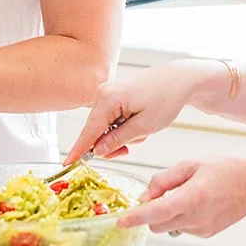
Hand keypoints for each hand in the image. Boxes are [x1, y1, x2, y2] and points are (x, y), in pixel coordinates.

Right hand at [64, 61, 214, 164]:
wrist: (178, 80)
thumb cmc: (165, 99)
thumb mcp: (144, 127)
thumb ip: (118, 139)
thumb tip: (97, 150)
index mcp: (108, 99)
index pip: (88, 131)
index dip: (79, 150)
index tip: (67, 164)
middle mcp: (103, 94)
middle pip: (96, 131)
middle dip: (112, 144)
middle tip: (129, 149)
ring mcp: (107, 94)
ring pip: (105, 128)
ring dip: (121, 136)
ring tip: (141, 131)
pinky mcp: (112, 96)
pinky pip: (111, 120)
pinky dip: (124, 128)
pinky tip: (138, 123)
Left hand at [118, 159, 245, 235]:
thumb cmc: (222, 169)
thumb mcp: (191, 164)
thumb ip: (164, 179)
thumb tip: (144, 196)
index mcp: (192, 196)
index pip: (157, 211)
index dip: (137, 217)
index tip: (120, 221)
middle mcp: (196, 217)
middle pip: (157, 224)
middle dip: (150, 214)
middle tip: (160, 194)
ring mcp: (202, 228)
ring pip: (168, 227)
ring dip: (166, 215)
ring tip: (185, 195)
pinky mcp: (205, 234)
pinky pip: (182, 228)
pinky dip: (180, 217)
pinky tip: (196, 204)